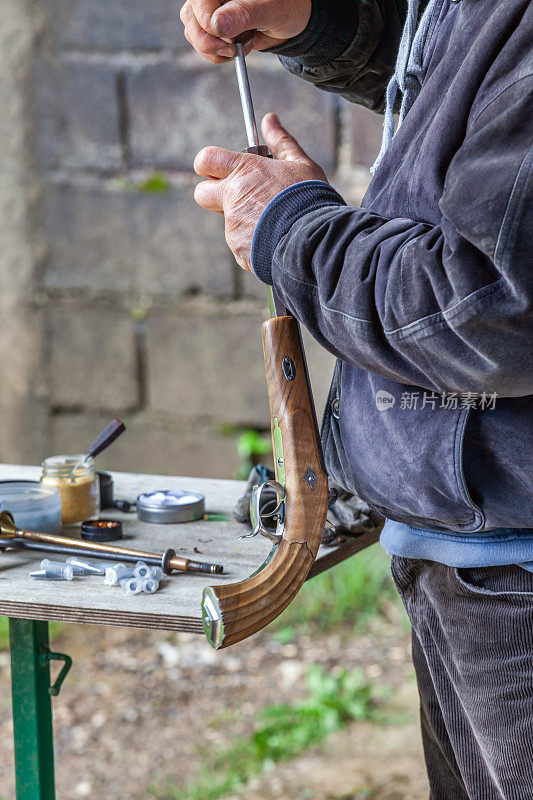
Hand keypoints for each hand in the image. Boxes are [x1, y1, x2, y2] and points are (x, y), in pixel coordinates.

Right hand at [180, 0, 311, 62]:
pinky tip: (237, 48)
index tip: (231, 40)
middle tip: (234, 50)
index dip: (209, 25)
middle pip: (191, 19)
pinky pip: (203, 45)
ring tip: (241, 45)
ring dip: (215, 51)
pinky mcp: (213, 27)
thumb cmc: (287, 6)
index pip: (199, 3)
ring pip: (194, 34)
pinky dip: (218, 55)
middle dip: (210, 42)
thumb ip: (244, 14)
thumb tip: (217, 24)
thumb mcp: (271, 9)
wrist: (293, 18)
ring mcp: (209, 10)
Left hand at [194, 113, 326, 270]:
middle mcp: (233, 196)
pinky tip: (275, 239)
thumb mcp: (301, 164)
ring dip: (243, 221)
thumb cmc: (310, 199)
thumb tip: (270, 119)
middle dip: (214, 195)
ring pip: (228, 221)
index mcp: (244, 170)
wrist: (314, 240)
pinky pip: (240, 243)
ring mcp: (233, 224)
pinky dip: (253, 242)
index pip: (206, 159)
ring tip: (273, 223)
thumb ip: (281, 142)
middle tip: (240, 197)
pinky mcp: (237, 248)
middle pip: (202, 193)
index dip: (208, 164)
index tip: (219, 170)